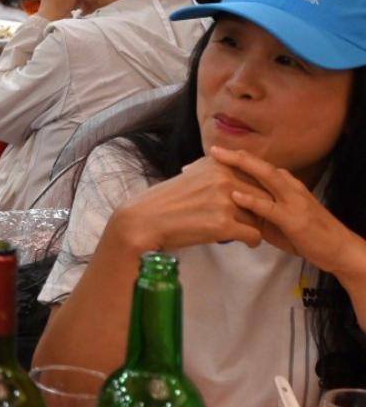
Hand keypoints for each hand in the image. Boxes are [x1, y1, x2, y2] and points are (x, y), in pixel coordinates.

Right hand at [110, 156, 263, 255]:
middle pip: (264, 196)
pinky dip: (251, 241)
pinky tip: (242, 242)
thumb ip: (217, 170)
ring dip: (254, 226)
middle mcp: (224, 179)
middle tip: (254, 220)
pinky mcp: (223, 225)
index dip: (260, 192)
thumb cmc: (165, 200)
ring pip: (261, 217)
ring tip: (241, 230)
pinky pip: (254, 235)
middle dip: (262, 210)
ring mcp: (225, 202)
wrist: (142, 221)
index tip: (253, 203)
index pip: (257, 176)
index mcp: (218, 164)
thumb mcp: (192, 174)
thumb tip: (241, 169)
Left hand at [211, 146, 365, 281]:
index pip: (260, 167)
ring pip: (267, 177)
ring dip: (242, 166)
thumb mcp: (277, 218)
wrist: (338, 250)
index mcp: (286, 185)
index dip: (237, 159)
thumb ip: (257, 210)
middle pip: (261, 165)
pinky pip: (270, 207)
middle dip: (236, 156)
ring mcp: (293, 201)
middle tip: (213, 149)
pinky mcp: (294, 219)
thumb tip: (229, 207)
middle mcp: (290, 187)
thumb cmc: (305, 235)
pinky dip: (252, 200)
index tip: (213, 153)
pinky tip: (235, 195)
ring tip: (220, 159)